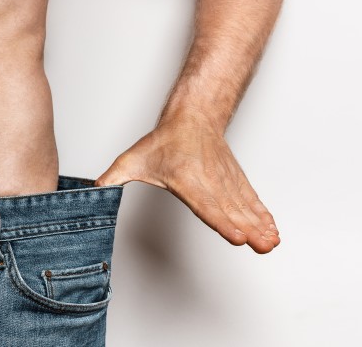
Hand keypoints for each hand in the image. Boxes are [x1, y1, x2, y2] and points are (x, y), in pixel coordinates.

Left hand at [93, 113, 279, 253]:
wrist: (194, 117)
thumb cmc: (165, 141)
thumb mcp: (133, 159)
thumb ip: (112, 178)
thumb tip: (90, 192)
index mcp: (187, 180)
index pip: (206, 205)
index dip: (222, 222)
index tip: (237, 236)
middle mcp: (210, 182)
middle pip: (231, 210)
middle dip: (249, 229)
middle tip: (262, 245)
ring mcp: (225, 182)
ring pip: (245, 206)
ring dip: (260, 225)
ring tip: (271, 242)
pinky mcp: (235, 182)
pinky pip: (251, 200)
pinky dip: (263, 215)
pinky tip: (271, 229)